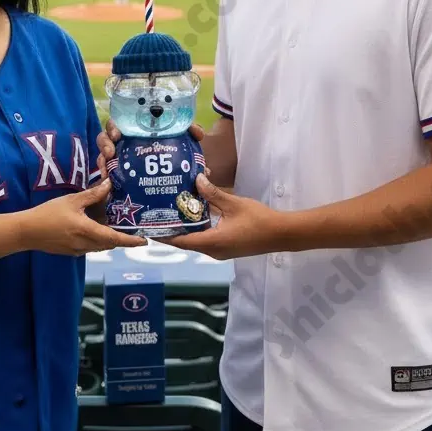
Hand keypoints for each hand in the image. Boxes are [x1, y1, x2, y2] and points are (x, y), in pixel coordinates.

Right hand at [21, 178, 146, 254]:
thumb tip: (109, 184)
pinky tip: (95, 227)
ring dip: (109, 238)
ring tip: (116, 225)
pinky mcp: (71, 252)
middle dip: (122, 238)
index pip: (115, 238)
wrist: (26, 231)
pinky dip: (97, 239)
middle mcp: (85, 245)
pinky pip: (90, 247)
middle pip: (110, 243)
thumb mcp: (72, 201)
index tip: (145, 240)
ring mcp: (78, 251)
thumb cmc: (48, 214)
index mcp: (87, 232)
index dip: (131, 240)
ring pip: (100, 246)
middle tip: (133, 227)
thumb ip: (92, 194)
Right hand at [96, 119, 208, 179]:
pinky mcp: (118, 180)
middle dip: (105, 141)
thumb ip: (192, 134)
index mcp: (138, 134)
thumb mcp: (187, 147)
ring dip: (102, 157)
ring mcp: (119, 164)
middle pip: (106, 138)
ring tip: (109, 162)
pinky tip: (108, 180)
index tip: (117, 133)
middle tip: (112, 149)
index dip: (113, 126)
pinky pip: (106, 176)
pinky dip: (105, 176)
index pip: (119, 124)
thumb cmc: (179, 162)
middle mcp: (125, 146)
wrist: (179, 191)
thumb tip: (195, 131)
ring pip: (103, 156)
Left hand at [167, 174, 286, 260]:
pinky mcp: (226, 246)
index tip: (150, 228)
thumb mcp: (234, 204)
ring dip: (186, 227)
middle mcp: (213, 251)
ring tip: (172, 211)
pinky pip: (206, 238)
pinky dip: (198, 228)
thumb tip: (196, 179)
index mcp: (212, 243)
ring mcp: (220, 251)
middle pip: (186, 241)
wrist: (281, 233)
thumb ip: (213, 193)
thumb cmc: (258, 220)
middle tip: (158, 213)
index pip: (182, 242)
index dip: (165, 236)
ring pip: (197, 240)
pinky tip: (194, 213)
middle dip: (172, 229)